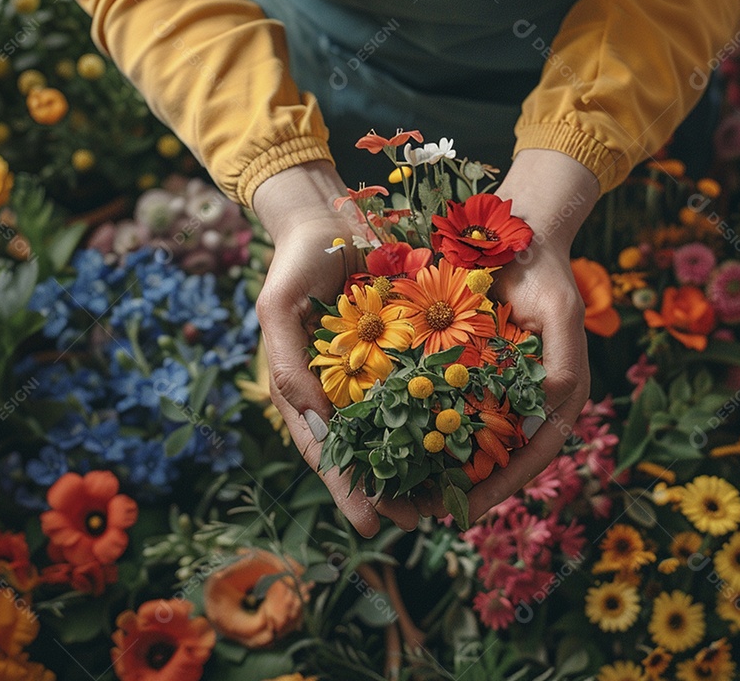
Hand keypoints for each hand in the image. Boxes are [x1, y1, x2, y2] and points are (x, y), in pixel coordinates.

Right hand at [253, 162, 418, 535]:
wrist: (329, 215)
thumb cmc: (297, 263)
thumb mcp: (277, 308)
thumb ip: (287, 363)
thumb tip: (310, 420)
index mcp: (306, 389)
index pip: (325, 450)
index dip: (346, 488)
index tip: (369, 525)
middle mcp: (342, 387)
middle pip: (365, 449)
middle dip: (388, 489)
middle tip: (419, 522)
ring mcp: (374, 369)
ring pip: (397, 426)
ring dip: (417, 463)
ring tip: (444, 498)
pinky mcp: (403, 346)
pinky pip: (421, 385)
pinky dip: (436, 414)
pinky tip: (461, 438)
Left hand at [423, 149, 599, 521]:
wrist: (515, 232)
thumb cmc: (543, 272)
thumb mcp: (561, 312)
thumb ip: (564, 364)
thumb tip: (553, 410)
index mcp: (557, 397)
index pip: (532, 457)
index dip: (499, 489)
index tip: (462, 514)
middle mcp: (525, 398)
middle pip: (496, 460)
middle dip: (460, 489)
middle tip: (419, 513)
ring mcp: (496, 385)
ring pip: (466, 439)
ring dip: (435, 467)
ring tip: (398, 492)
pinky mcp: (467, 369)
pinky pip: (444, 405)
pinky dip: (421, 426)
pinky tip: (390, 441)